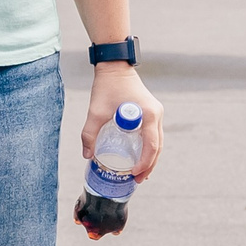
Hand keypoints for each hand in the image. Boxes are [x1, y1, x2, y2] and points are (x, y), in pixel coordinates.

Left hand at [84, 64, 162, 181]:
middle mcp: (157, 114)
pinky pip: (152, 134)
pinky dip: (148, 148)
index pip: (151, 145)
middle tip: (137, 180)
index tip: (133, 174)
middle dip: (149, 165)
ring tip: (139, 174)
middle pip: (158, 146)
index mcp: (149, 115)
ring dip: (150, 158)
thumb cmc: (107, 86)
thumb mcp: (96, 111)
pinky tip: (139, 157)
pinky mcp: (150, 112)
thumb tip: (87, 156)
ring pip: (157, 141)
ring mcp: (155, 113)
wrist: (114, 66)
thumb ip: (90, 134)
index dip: (144, 163)